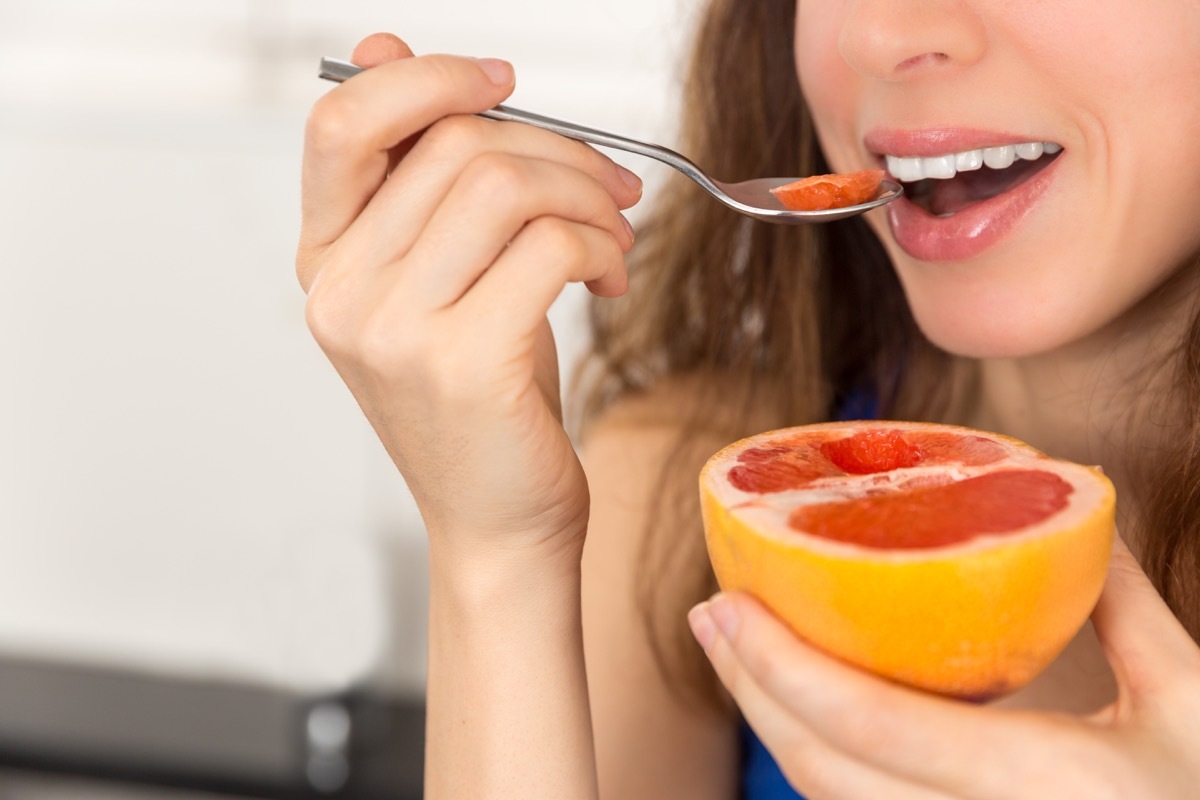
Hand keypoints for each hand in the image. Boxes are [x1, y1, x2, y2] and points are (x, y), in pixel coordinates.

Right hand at [297, 34, 640, 557]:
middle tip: (610, 186)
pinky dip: (600, 243)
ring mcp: (395, 331)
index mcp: (327, 262)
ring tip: (612, 236)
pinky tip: (609, 276)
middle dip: (557, 149)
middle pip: (452, 144)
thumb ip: (418, 179)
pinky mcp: (462, 363)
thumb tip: (385, 50)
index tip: (502, 82)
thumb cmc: (482, 405)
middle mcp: (345, 293)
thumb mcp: (443, 281)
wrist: (499, 524)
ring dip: (586, 194)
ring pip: (503, 185)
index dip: (427, 79)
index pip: (342, 123)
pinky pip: (549, 244)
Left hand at [688, 536, 1199, 798]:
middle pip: (821, 772)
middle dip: (751, 691)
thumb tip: (1073, 510)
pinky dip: (819, 764)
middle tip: (712, 617)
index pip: (875, 725)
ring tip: (741, 656)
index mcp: (1043, 786)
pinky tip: (806, 714)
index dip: (782, 666)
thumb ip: (1124, 606)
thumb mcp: (1191, 702)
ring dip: (773, 725)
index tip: (725, 604)